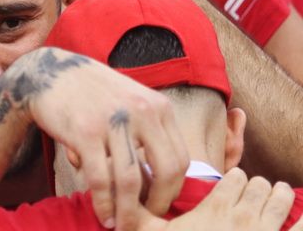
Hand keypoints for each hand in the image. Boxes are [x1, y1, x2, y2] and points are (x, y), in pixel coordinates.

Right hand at [27, 48, 188, 230]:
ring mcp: (113, 122)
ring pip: (131, 181)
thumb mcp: (129, 101)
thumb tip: (152, 180)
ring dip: (129, 212)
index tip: (159, 204)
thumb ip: (145, 132)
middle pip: (166, 172)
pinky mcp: (85, 133)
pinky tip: (103, 215)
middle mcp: (142, 112)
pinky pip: (100, 179)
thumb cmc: (90, 92)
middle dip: (158, 204)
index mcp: (157, 106)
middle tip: (147, 220)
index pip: (180, 158)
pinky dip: (103, 203)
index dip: (173, 189)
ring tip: (122, 226)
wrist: (48, 72)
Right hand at [139, 168, 296, 230]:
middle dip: (256, 187)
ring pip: (280, 199)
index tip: (233, 184)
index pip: (237, 177)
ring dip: (278, 196)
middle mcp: (244, 217)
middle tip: (252, 193)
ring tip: (277, 196)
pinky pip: (302, 228)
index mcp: (216, 209)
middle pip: (260, 185)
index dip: (236, 179)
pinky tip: (302, 212)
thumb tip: (120, 190)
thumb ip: (136, 211)